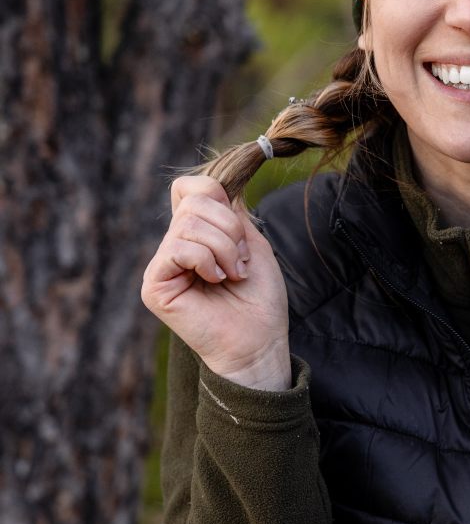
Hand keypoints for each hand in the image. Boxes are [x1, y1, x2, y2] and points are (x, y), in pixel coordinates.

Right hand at [141, 177, 291, 388]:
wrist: (260, 341)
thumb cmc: (259, 299)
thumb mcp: (251, 244)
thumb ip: (231, 213)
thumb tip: (214, 182)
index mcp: (195, 236)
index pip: (190, 188)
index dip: (217, 198)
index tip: (240, 232)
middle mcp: (174, 247)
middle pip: (193, 201)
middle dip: (229, 229)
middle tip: (242, 262)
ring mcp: (162, 266)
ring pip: (188, 224)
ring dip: (224, 249)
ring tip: (233, 275)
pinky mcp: (155, 285)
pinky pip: (177, 248)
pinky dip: (206, 261)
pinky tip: (215, 281)